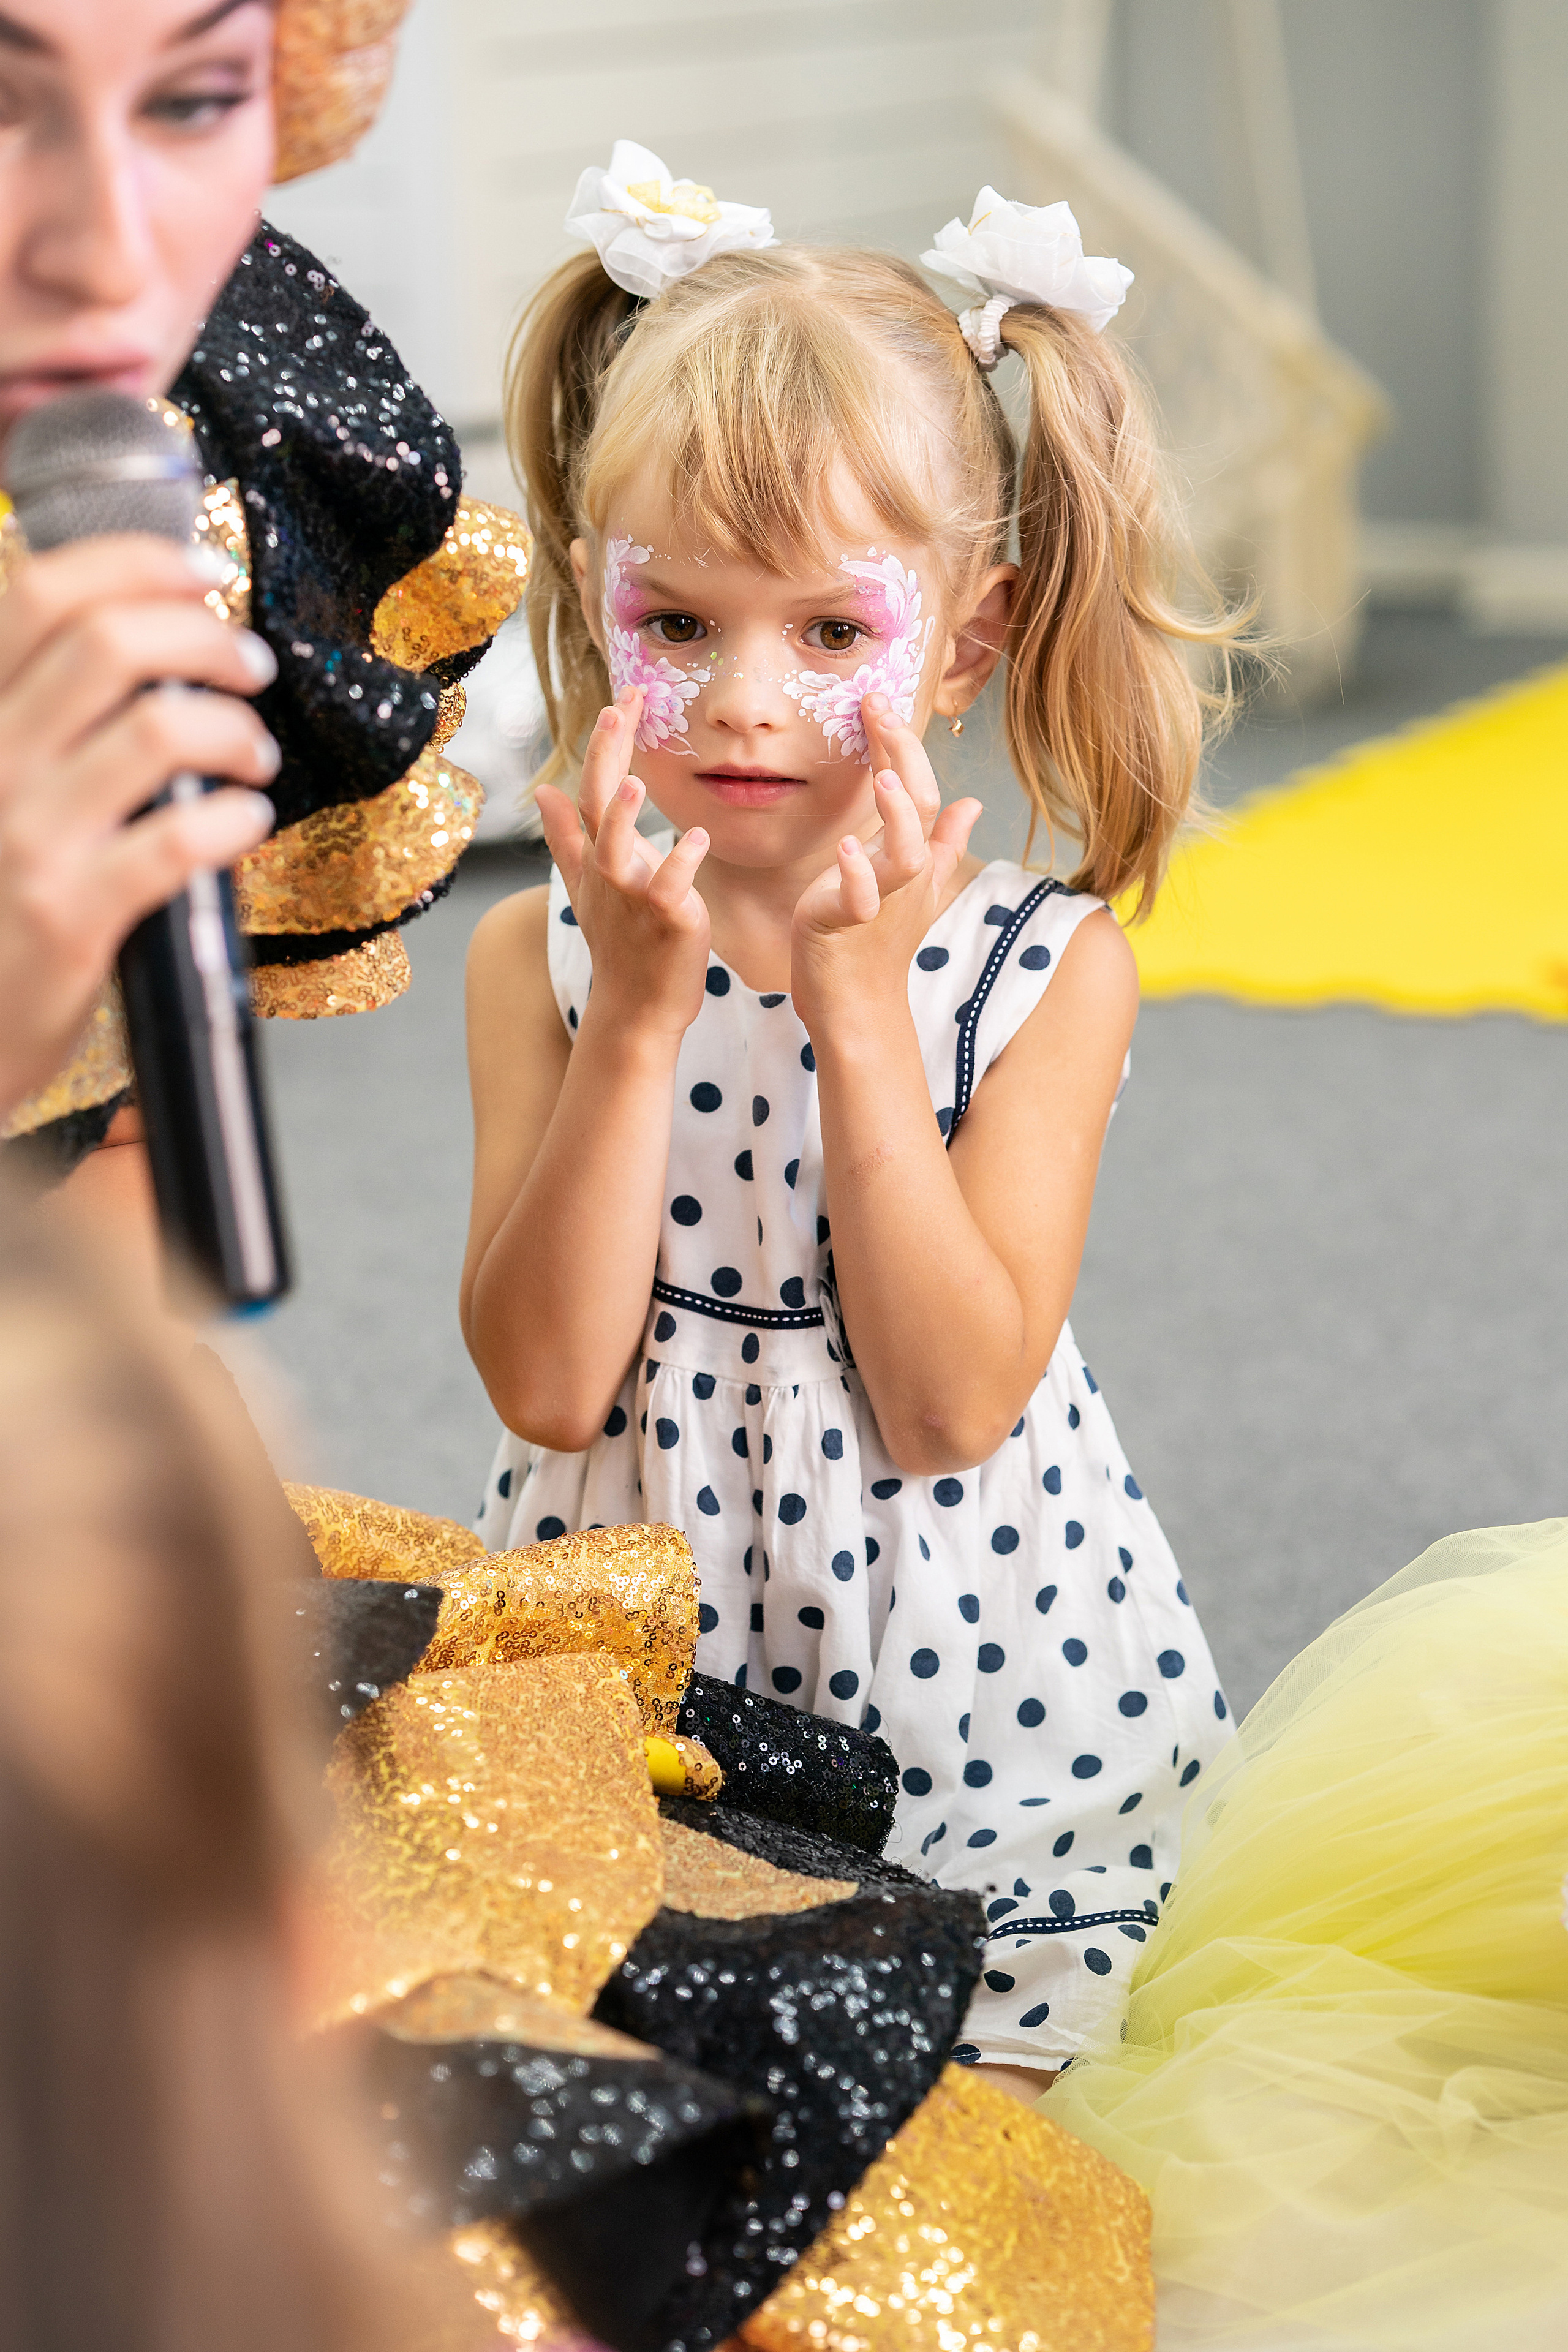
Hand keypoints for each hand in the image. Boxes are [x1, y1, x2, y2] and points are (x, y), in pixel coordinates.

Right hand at [0, 534, 279, 1121]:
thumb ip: (46, 715)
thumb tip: (150, 641)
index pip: (39, 592)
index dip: (136, 562)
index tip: (204, 570)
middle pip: (108, 642)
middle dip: (204, 635)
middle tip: (250, 663)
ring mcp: (25, 838)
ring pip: (155, 730)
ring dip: (232, 728)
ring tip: (255, 751)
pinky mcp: (69, 915)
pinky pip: (175, 841)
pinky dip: (233, 819)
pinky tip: (248, 821)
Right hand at [534, 687, 711, 1043]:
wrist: (637, 1005)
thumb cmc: (620, 943)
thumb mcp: (587, 885)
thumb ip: (566, 836)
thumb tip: (545, 791)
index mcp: (597, 855)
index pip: (596, 785)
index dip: (608, 741)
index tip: (625, 695)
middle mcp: (608, 870)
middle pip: (601, 804)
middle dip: (609, 754)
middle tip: (621, 706)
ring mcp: (633, 896)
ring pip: (619, 850)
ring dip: (623, 816)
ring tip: (635, 781)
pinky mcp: (665, 921)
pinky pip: (669, 888)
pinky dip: (680, 864)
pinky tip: (696, 836)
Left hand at [791, 718, 979, 1039]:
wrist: (857, 1002)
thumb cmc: (876, 942)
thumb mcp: (914, 884)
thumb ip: (943, 842)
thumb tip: (972, 803)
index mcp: (917, 857)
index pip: (922, 790)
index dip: (906, 745)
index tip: (882, 701)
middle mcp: (907, 874)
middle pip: (920, 807)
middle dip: (904, 757)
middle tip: (880, 710)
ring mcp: (882, 899)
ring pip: (906, 855)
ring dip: (897, 816)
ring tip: (884, 779)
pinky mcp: (848, 923)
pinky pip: (862, 897)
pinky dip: (857, 873)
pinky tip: (847, 846)